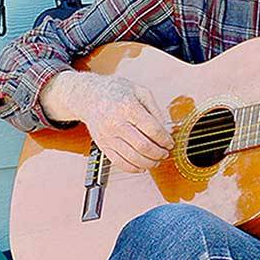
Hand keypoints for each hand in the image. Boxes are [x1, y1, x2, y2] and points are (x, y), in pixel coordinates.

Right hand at [42, 70, 173, 172]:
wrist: (89, 96)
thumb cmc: (116, 91)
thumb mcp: (139, 91)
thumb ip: (154, 110)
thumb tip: (165, 131)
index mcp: (127, 107)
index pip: (152, 129)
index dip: (165, 139)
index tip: (170, 142)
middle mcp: (116, 123)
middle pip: (143, 146)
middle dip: (159, 153)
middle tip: (165, 152)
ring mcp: (108, 136)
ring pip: (133, 158)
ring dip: (149, 163)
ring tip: (156, 160)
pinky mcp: (103, 145)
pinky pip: (119, 163)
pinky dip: (134, 168)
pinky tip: (142, 166)